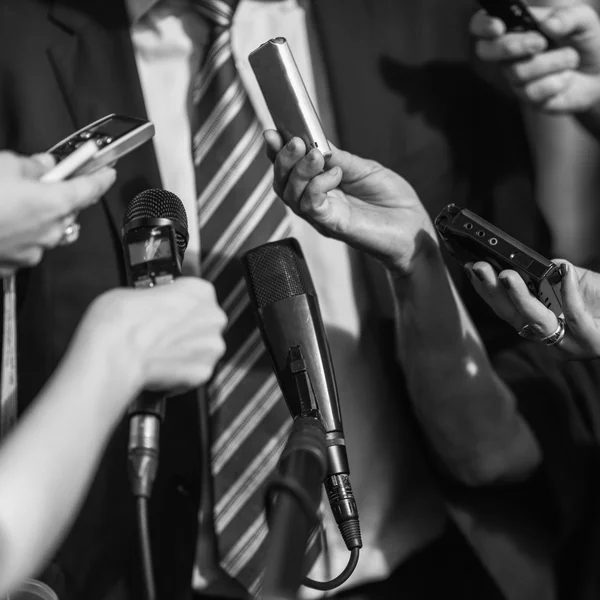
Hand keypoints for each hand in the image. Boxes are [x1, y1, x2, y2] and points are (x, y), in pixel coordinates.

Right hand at [0, 151, 115, 273]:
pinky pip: (27, 245)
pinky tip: (2, 222)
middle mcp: (50, 231)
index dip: (100, 178)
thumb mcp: (4, 165)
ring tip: (11, 203)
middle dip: (58, 197)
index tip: (107, 173)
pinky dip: (20, 233)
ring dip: (38, 217)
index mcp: (54, 204)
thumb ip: (31, 166)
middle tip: (40, 183)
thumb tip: (44, 166)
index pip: (90, 190)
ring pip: (48, 230)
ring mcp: (33, 251)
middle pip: (68, 212)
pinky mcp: (15, 264)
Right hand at [76, 278, 226, 400]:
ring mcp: (211, 347)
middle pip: (203, 323)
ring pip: (201, 349)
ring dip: (184, 352)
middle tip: (159, 334)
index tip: (167, 310)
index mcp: (200, 290)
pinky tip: (159, 369)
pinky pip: (193, 372)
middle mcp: (213, 317)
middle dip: (184, 330)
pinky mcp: (203, 373)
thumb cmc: (122, 321)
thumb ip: (156, 297)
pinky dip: (179, 374)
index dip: (179, 304)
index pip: (196, 294)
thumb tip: (150, 305)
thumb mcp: (134, 290)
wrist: (116, 354)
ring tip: (157, 353)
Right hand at [264, 132, 437, 273]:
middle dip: (283, 159)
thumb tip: (315, 139)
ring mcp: (321, 216)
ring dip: (299, 170)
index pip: (289, 170)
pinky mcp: (331, 226)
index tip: (272, 132)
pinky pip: (310, 206)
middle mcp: (315, 202)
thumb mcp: (364, 169)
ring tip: (317, 155)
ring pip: (290, 194)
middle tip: (294, 141)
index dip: (276, 152)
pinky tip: (335, 175)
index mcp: (320, 186)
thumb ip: (339, 157)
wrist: (412, 230)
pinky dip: (317, 186)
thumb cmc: (392, 202)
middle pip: (282, 183)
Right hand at [465, 259, 599, 357]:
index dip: (485, 290)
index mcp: (537, 325)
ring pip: (535, 319)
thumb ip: (553, 277)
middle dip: (493, 291)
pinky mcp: (590, 341)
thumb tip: (537, 265)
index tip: (471, 269)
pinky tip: (562, 272)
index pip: (503, 308)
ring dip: (519, 296)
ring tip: (507, 275)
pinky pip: (573, 314)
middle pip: (511, 315)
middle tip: (481, 270)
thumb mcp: (575, 284)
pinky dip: (567, 292)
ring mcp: (567, 343)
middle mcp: (546, 338)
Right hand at [471, 4, 599, 111]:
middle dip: (511, 46)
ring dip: (552, 62)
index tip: (498, 27)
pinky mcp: (527, 97)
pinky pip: (533, 91)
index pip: (481, 25)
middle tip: (540, 43)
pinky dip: (557, 82)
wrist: (599, 73)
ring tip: (571, 58)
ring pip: (517, 71)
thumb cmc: (584, 41)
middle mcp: (509, 54)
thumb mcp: (583, 20)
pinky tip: (566, 78)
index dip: (482, 25)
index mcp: (516, 28)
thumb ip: (567, 16)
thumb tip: (547, 25)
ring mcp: (515, 77)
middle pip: (486, 51)